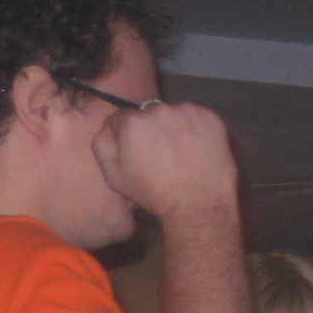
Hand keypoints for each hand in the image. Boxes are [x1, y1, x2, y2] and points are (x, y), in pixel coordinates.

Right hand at [93, 102, 238, 221]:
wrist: (197, 204)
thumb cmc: (153, 193)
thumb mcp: (113, 176)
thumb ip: (103, 144)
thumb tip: (109, 126)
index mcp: (133, 121)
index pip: (123, 118)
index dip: (128, 136)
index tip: (139, 152)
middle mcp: (159, 109)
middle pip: (149, 114)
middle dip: (152, 130)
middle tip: (161, 154)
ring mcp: (187, 111)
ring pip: (174, 114)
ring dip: (174, 128)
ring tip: (181, 153)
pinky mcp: (210, 116)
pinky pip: (197, 118)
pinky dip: (196, 130)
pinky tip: (197, 149)